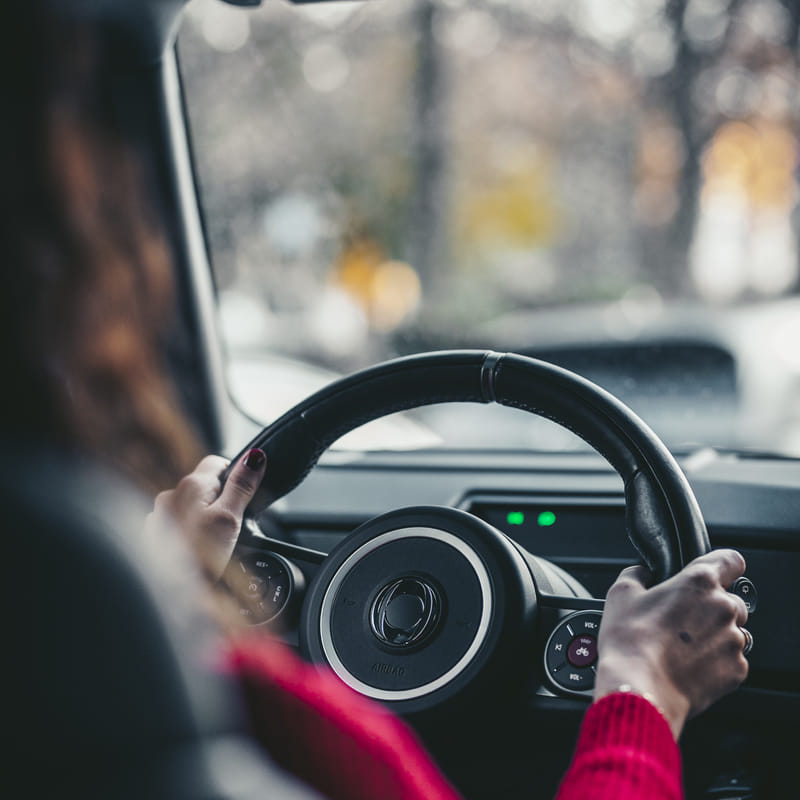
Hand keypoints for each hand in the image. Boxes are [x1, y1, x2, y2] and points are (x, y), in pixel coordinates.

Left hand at [145, 449, 266, 580]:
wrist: (166, 597)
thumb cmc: (197, 561)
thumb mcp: (230, 519)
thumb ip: (242, 485)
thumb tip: (254, 456)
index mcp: (191, 485)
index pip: (218, 462)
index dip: (236, 477)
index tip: (243, 500)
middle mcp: (169, 496)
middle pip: (204, 486)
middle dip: (221, 502)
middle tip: (231, 530)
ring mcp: (158, 517)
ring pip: (190, 507)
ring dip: (203, 519)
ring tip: (213, 546)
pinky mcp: (153, 537)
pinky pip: (177, 526)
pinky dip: (188, 535)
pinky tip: (195, 553)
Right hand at [594, 548, 749, 739]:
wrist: (640, 689)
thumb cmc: (630, 641)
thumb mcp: (621, 594)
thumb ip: (637, 575)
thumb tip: (642, 574)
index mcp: (699, 583)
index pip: (730, 561)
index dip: (722, 565)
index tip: (717, 572)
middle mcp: (723, 608)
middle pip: (731, 600)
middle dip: (711, 607)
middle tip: (683, 620)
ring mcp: (733, 641)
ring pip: (733, 631)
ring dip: (714, 635)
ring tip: (683, 647)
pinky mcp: (736, 670)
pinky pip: (732, 659)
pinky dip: (715, 661)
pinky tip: (689, 664)